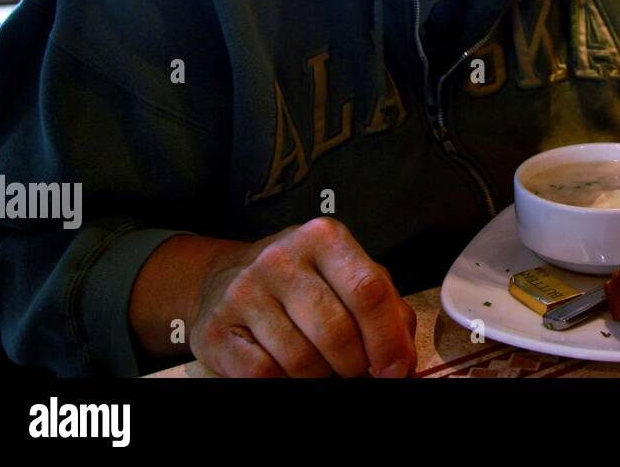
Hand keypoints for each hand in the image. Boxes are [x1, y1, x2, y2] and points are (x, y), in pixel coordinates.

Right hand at [188, 217, 416, 377]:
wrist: (226, 277)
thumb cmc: (304, 279)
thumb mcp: (349, 275)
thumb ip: (386, 308)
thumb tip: (402, 359)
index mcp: (324, 238)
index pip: (368, 291)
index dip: (387, 339)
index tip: (396, 369)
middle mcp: (281, 258)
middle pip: (336, 331)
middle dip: (354, 363)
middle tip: (354, 367)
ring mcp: (244, 291)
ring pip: (301, 360)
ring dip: (319, 374)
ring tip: (318, 361)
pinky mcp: (217, 327)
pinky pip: (264, 374)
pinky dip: (284, 380)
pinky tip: (286, 365)